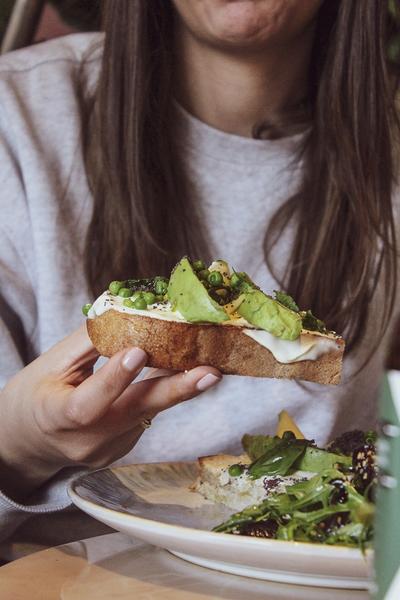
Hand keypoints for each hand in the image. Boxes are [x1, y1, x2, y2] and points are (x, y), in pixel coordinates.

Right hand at [0, 325, 221, 499]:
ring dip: (177, 386)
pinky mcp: (121, 450)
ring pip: (147, 413)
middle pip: (135, 414)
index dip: (115, 379)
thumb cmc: (35, 396)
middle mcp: (86, 442)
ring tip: (208, 366)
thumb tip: (128, 313)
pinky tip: (175, 375)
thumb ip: (89, 343)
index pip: (88, 404)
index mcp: (57, 418)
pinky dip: (160, 393)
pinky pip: (145, 417)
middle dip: (177, 389)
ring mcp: (107, 451)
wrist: (26, 442)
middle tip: (210, 372)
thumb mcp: (50, 365)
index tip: (139, 351)